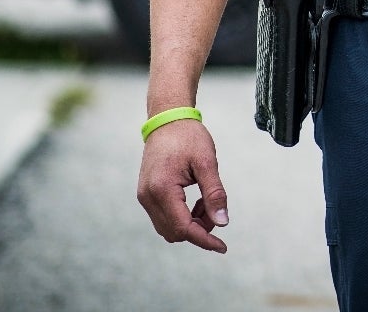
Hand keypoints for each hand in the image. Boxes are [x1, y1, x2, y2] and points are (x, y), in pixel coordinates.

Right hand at [136, 119, 230, 251]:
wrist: (168, 120)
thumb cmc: (189, 137)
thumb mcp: (207, 162)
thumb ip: (214, 193)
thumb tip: (222, 222)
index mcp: (162, 189)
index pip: (183, 228)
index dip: (204, 239)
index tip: (223, 247)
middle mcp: (148, 197)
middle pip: (175, 232)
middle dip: (199, 229)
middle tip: (216, 209)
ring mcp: (144, 197)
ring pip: (168, 228)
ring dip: (191, 223)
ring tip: (207, 200)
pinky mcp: (146, 195)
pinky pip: (164, 217)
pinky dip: (183, 216)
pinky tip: (197, 200)